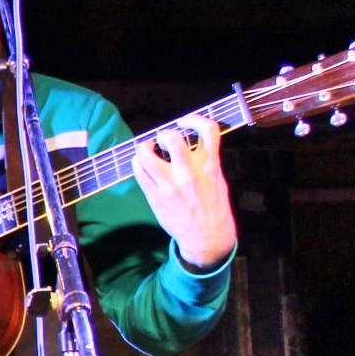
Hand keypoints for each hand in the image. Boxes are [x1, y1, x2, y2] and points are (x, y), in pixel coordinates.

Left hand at [130, 120, 235, 270]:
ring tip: (145, 150)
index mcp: (209, 165)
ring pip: (146, 156)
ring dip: (142, 148)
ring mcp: (170, 184)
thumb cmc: (213, 206)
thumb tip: (193, 144)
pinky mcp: (156, 196)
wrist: (207, 236)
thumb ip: (206, 160)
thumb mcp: (218, 179)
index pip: (208, 130)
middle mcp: (189, 172)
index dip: (194, 119)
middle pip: (171, 138)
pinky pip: (139, 173)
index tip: (185, 122)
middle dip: (163, 134)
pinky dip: (137, 163)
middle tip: (160, 140)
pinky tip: (140, 164)